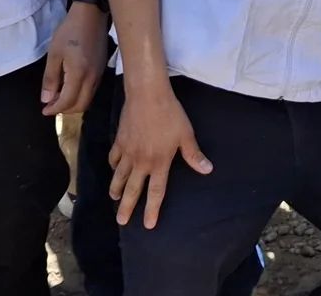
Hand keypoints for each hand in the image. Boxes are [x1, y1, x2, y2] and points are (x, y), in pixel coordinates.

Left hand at [41, 4, 108, 115]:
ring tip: (58, 97)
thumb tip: (46, 99)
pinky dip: (80, 95)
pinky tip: (70, 87)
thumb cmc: (69, 31)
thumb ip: (50, 78)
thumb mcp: (54, 53)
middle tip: (51, 105)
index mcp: (79, 74)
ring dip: (73, 103)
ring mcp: (100, 75)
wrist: (91, 14)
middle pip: (80, 105)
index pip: (68, 102)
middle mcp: (92, 79)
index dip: (55, 109)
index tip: (44, 110)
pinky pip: (92, 91)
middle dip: (65, 110)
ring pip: (88, 100)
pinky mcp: (102, 70)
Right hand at [108, 84, 211, 228]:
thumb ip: (194, 155)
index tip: (148, 225)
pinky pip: (114, 158)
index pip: (155, 192)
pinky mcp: (120, 140)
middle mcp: (141, 161)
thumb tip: (207, 170)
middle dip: (126, 207)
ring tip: (113, 198)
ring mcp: (128, 151)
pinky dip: (113, 165)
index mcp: (159, 162)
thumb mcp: (186, 135)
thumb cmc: (170, 114)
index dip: (152, 210)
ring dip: (116, 189)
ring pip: (119, 176)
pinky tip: (114, 168)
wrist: (147, 95)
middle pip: (132, 189)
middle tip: (121, 221)